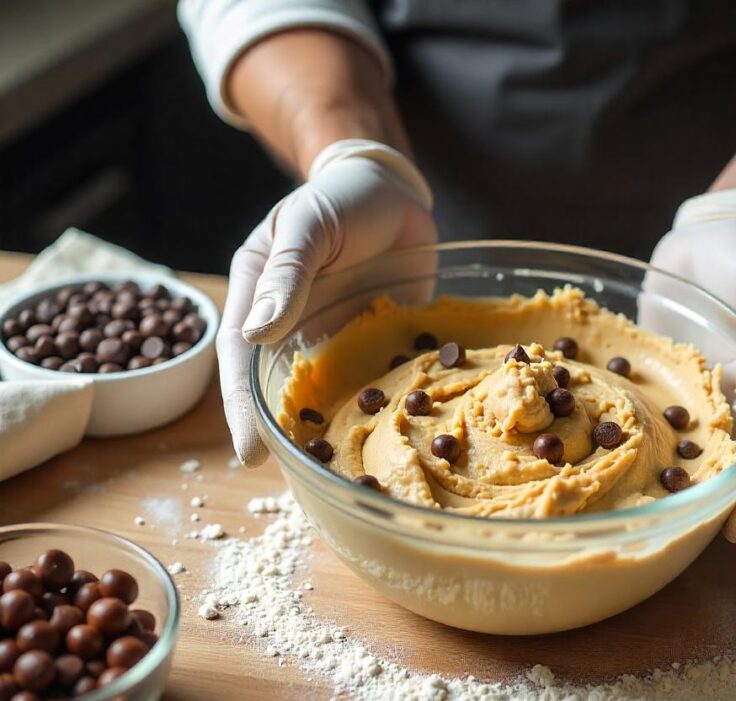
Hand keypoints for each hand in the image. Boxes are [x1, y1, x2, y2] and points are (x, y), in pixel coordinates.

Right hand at [218, 139, 436, 465]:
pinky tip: (405, 436)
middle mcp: (296, 329)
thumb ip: (286, 275)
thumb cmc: (338, 200)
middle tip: (303, 479)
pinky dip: (390, 405)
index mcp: (260, 300)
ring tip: (352, 473)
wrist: (394, 192)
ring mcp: (339, 339)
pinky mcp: (381, 342)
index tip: (250, 454)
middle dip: (291, 433)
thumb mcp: (307, 229)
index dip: (243, 409)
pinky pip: (381, 379)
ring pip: (332, 394)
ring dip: (340, 430)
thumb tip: (256, 332)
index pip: (241, 362)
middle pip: (284, 389)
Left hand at [649, 189, 735, 542]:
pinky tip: (610, 461)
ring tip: (646, 515)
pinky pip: (656, 417)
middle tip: (685, 537)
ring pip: (694, 446)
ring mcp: (704, 392)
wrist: (712, 233)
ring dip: (677, 478)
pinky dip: (639, 440)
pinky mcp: (668, 379)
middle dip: (716, 499)